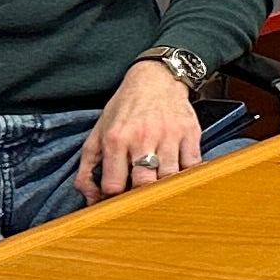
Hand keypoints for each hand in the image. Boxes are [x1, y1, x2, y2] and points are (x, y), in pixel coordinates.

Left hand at [80, 59, 204, 203]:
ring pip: (170, 178)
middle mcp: (142, 137)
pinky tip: (178, 177)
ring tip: (158, 187)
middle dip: (141, 196)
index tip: (118, 198)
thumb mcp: (98, 134)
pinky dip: (187, 176)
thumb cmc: (125, 110)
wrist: (156, 79)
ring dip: (164, 188)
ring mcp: (169, 135)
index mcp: (116, 139)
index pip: (114, 185)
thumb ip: (87, 169)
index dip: (114, 198)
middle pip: (144, 184)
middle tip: (140, 197)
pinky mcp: (190, 133)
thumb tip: (91, 200)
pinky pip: (193, 166)